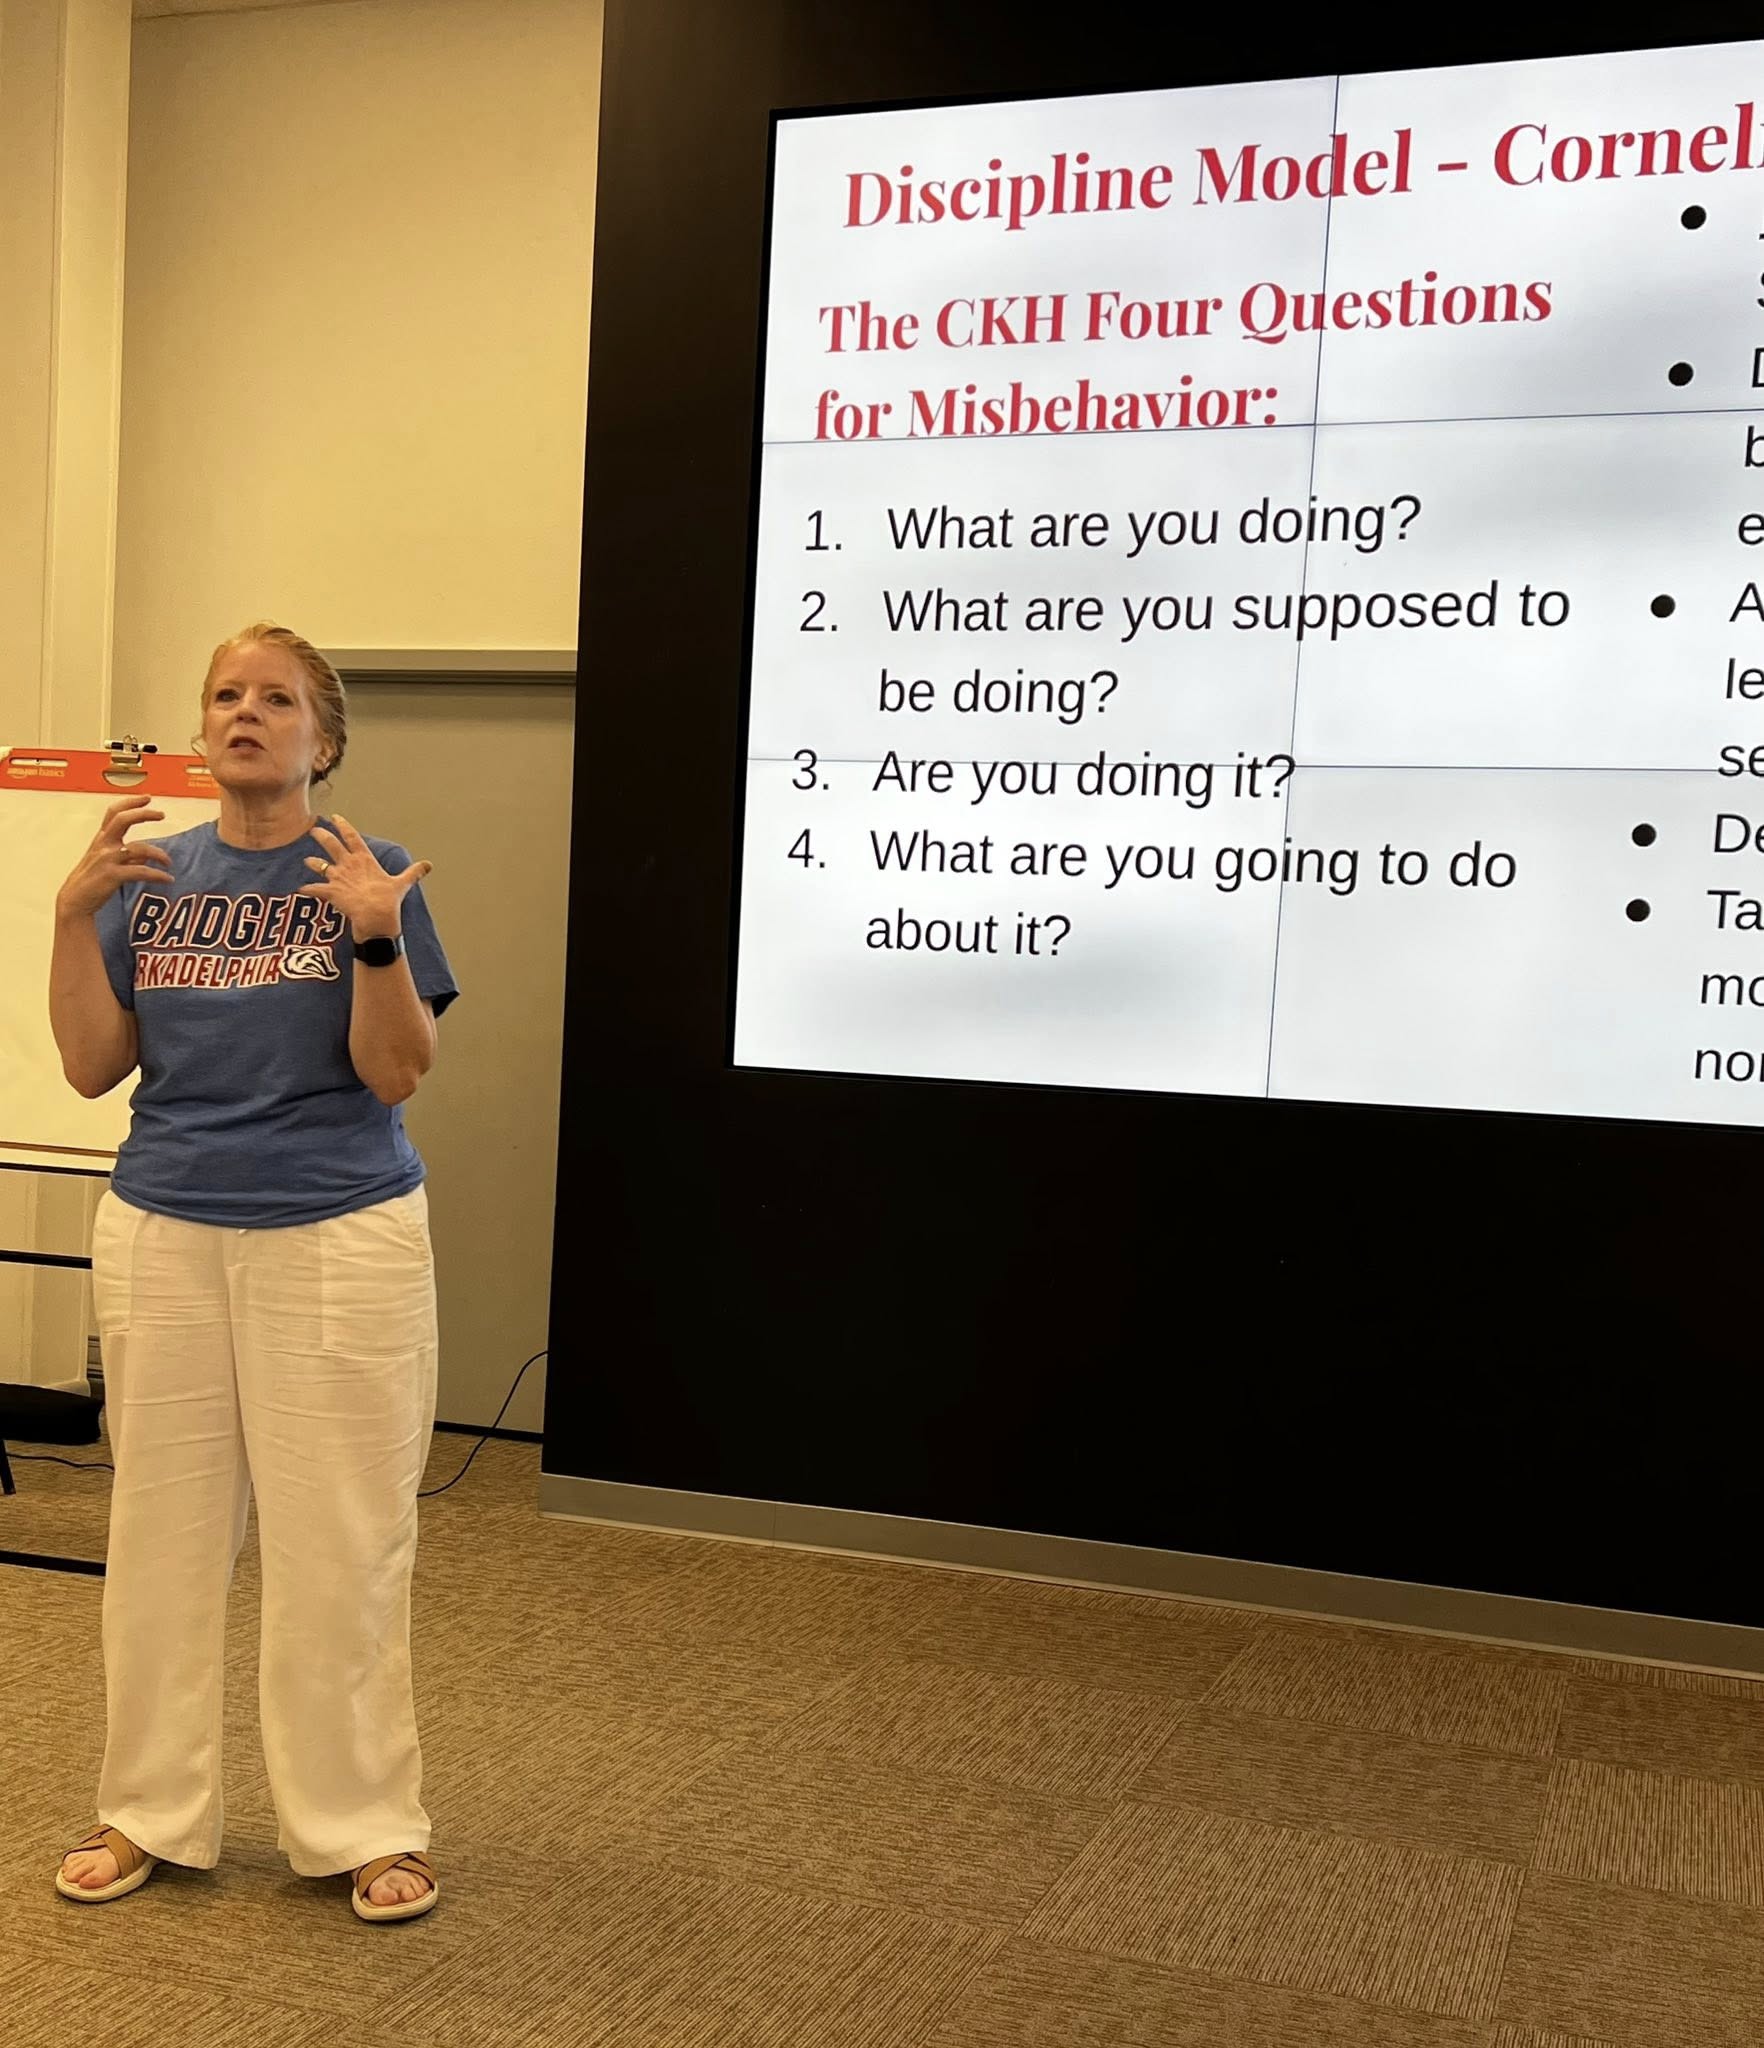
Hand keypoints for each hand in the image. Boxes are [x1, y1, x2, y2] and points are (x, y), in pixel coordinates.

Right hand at [56, 796, 175, 916]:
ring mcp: (107, 859)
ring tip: (168, 862)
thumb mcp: (105, 862)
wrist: (75, 901)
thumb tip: (146, 857)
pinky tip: (168, 879)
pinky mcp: (112, 875)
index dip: (130, 803)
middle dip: (143, 814)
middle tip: (161, 814)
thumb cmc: (92, 880)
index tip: (147, 798)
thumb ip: (126, 857)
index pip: (114, 813)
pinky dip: (158, 875)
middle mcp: (103, 845)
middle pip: (122, 820)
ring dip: (158, 854)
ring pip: (138, 848)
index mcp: (101, 840)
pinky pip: (141, 872)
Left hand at [297, 815, 431, 939]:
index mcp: (364, 859)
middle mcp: (348, 864)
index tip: (335, 817)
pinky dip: (307, 889)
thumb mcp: (402, 883)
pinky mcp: (330, 892)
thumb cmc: (388, 899)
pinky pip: (315, 889)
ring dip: (312, 863)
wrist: (376, 914)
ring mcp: (338, 877)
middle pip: (330, 845)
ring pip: (319, 865)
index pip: (352, 836)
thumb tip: (428, 865)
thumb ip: (413, 872)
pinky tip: (300, 889)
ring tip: (307, 861)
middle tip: (313, 831)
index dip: (342, 825)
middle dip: (321, 836)